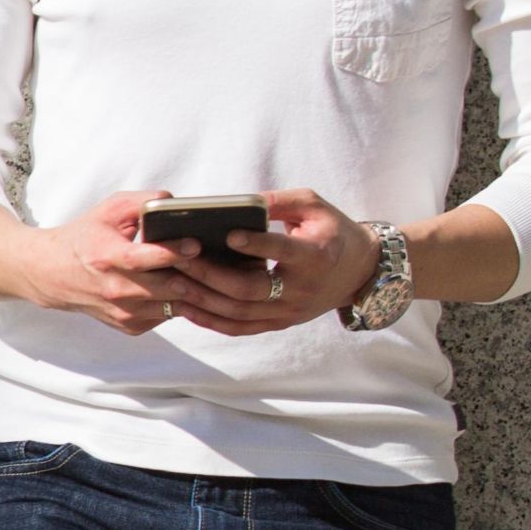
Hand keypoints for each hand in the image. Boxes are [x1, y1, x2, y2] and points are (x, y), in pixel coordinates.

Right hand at [14, 190, 194, 334]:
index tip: (195, 244)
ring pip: (174, 305)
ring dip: (192, 290)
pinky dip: (177, 301)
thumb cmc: (85, 237)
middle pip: (167, 287)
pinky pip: (167, 315)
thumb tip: (177, 203)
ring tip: (205, 273)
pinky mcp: (130, 326)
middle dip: (194, 275)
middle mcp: (114, 290)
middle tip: (213, 261)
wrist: (52, 275)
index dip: (172, 252)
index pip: (143, 259)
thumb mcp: (109, 210)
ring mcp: (123, 312)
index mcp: (107, 257)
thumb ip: (143, 201)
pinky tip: (180, 285)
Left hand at [165, 190, 372, 334]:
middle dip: (209, 274)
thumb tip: (240, 201)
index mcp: (316, 257)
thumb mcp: (314, 207)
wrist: (359, 271)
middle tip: (176, 257)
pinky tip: (185, 306)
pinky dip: (210, 320)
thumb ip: (279, 201)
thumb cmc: (332, 231)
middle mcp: (302, 290)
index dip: (256, 245)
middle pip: (249, 289)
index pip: (283, 252)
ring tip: (171, 281)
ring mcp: (289, 312)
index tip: (228, 234)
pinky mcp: (279, 323)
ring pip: (238, 313)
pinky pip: (239, 328)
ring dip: (201, 299)